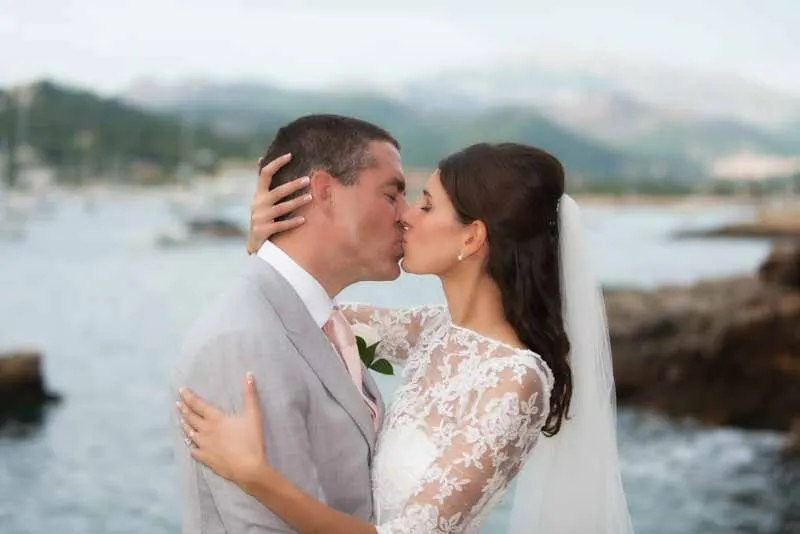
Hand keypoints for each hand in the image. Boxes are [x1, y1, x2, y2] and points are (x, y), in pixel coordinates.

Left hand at [177, 373, 270, 492]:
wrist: (248, 468)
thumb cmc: (251, 440)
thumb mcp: (254, 415)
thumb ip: (250, 395)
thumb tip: (248, 375)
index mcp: (216, 419)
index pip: (198, 405)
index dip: (189, 396)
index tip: (181, 390)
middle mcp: (206, 431)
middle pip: (191, 418)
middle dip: (184, 409)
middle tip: (178, 403)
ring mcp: (204, 446)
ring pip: (190, 433)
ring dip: (185, 425)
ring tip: (181, 419)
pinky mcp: (206, 459)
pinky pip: (193, 450)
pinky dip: (190, 445)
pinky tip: (190, 444)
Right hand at [247, 154, 311, 253]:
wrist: (253, 241)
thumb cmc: (262, 215)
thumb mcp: (260, 198)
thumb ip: (263, 182)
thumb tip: (261, 158)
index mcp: (258, 194)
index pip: (264, 174)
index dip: (276, 163)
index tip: (290, 155)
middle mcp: (258, 204)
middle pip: (277, 192)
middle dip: (293, 185)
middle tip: (308, 179)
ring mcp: (260, 218)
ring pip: (281, 208)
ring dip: (296, 202)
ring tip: (310, 197)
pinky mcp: (264, 230)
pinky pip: (281, 225)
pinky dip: (292, 222)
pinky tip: (304, 219)